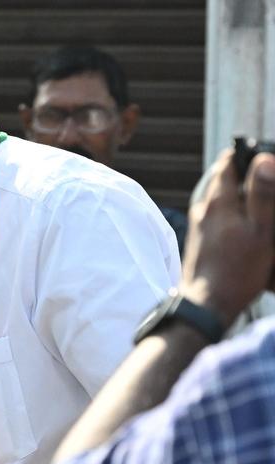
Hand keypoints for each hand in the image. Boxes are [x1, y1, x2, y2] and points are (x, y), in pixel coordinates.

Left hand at [181, 149, 274, 322]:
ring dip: (240, 196)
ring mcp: (199, 226)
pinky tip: (248, 227)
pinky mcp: (200, 242)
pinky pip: (218, 218)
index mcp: (217, 203)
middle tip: (268, 183)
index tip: (264, 156)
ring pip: (221, 200)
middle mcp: (203, 210)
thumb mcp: (261, 231)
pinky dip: (233, 214)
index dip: (246, 155)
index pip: (227, 163)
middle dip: (245, 176)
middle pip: (223, 180)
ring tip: (262, 206)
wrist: (206, 305)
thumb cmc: (236, 271)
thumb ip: (262, 195)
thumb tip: (264, 160)